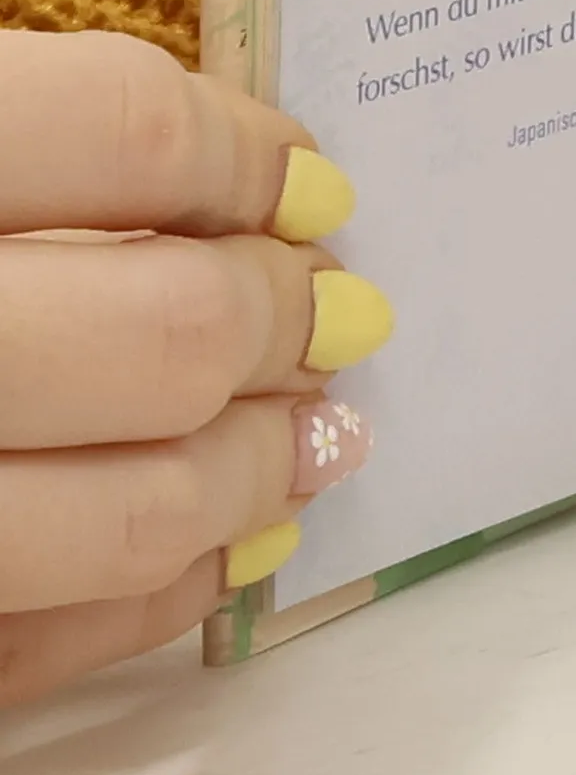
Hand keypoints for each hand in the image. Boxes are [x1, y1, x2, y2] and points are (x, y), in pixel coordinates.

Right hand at [0, 32, 390, 705]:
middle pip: (165, 328)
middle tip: (331, 310)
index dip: (244, 156)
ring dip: (257, 467)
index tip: (311, 181)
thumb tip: (258, 180)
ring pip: (135, 508)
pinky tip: (232, 540)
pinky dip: (168, 590)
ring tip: (322, 435)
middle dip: (276, 317)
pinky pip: (54, 642)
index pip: (125, 132)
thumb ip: (45, 145)